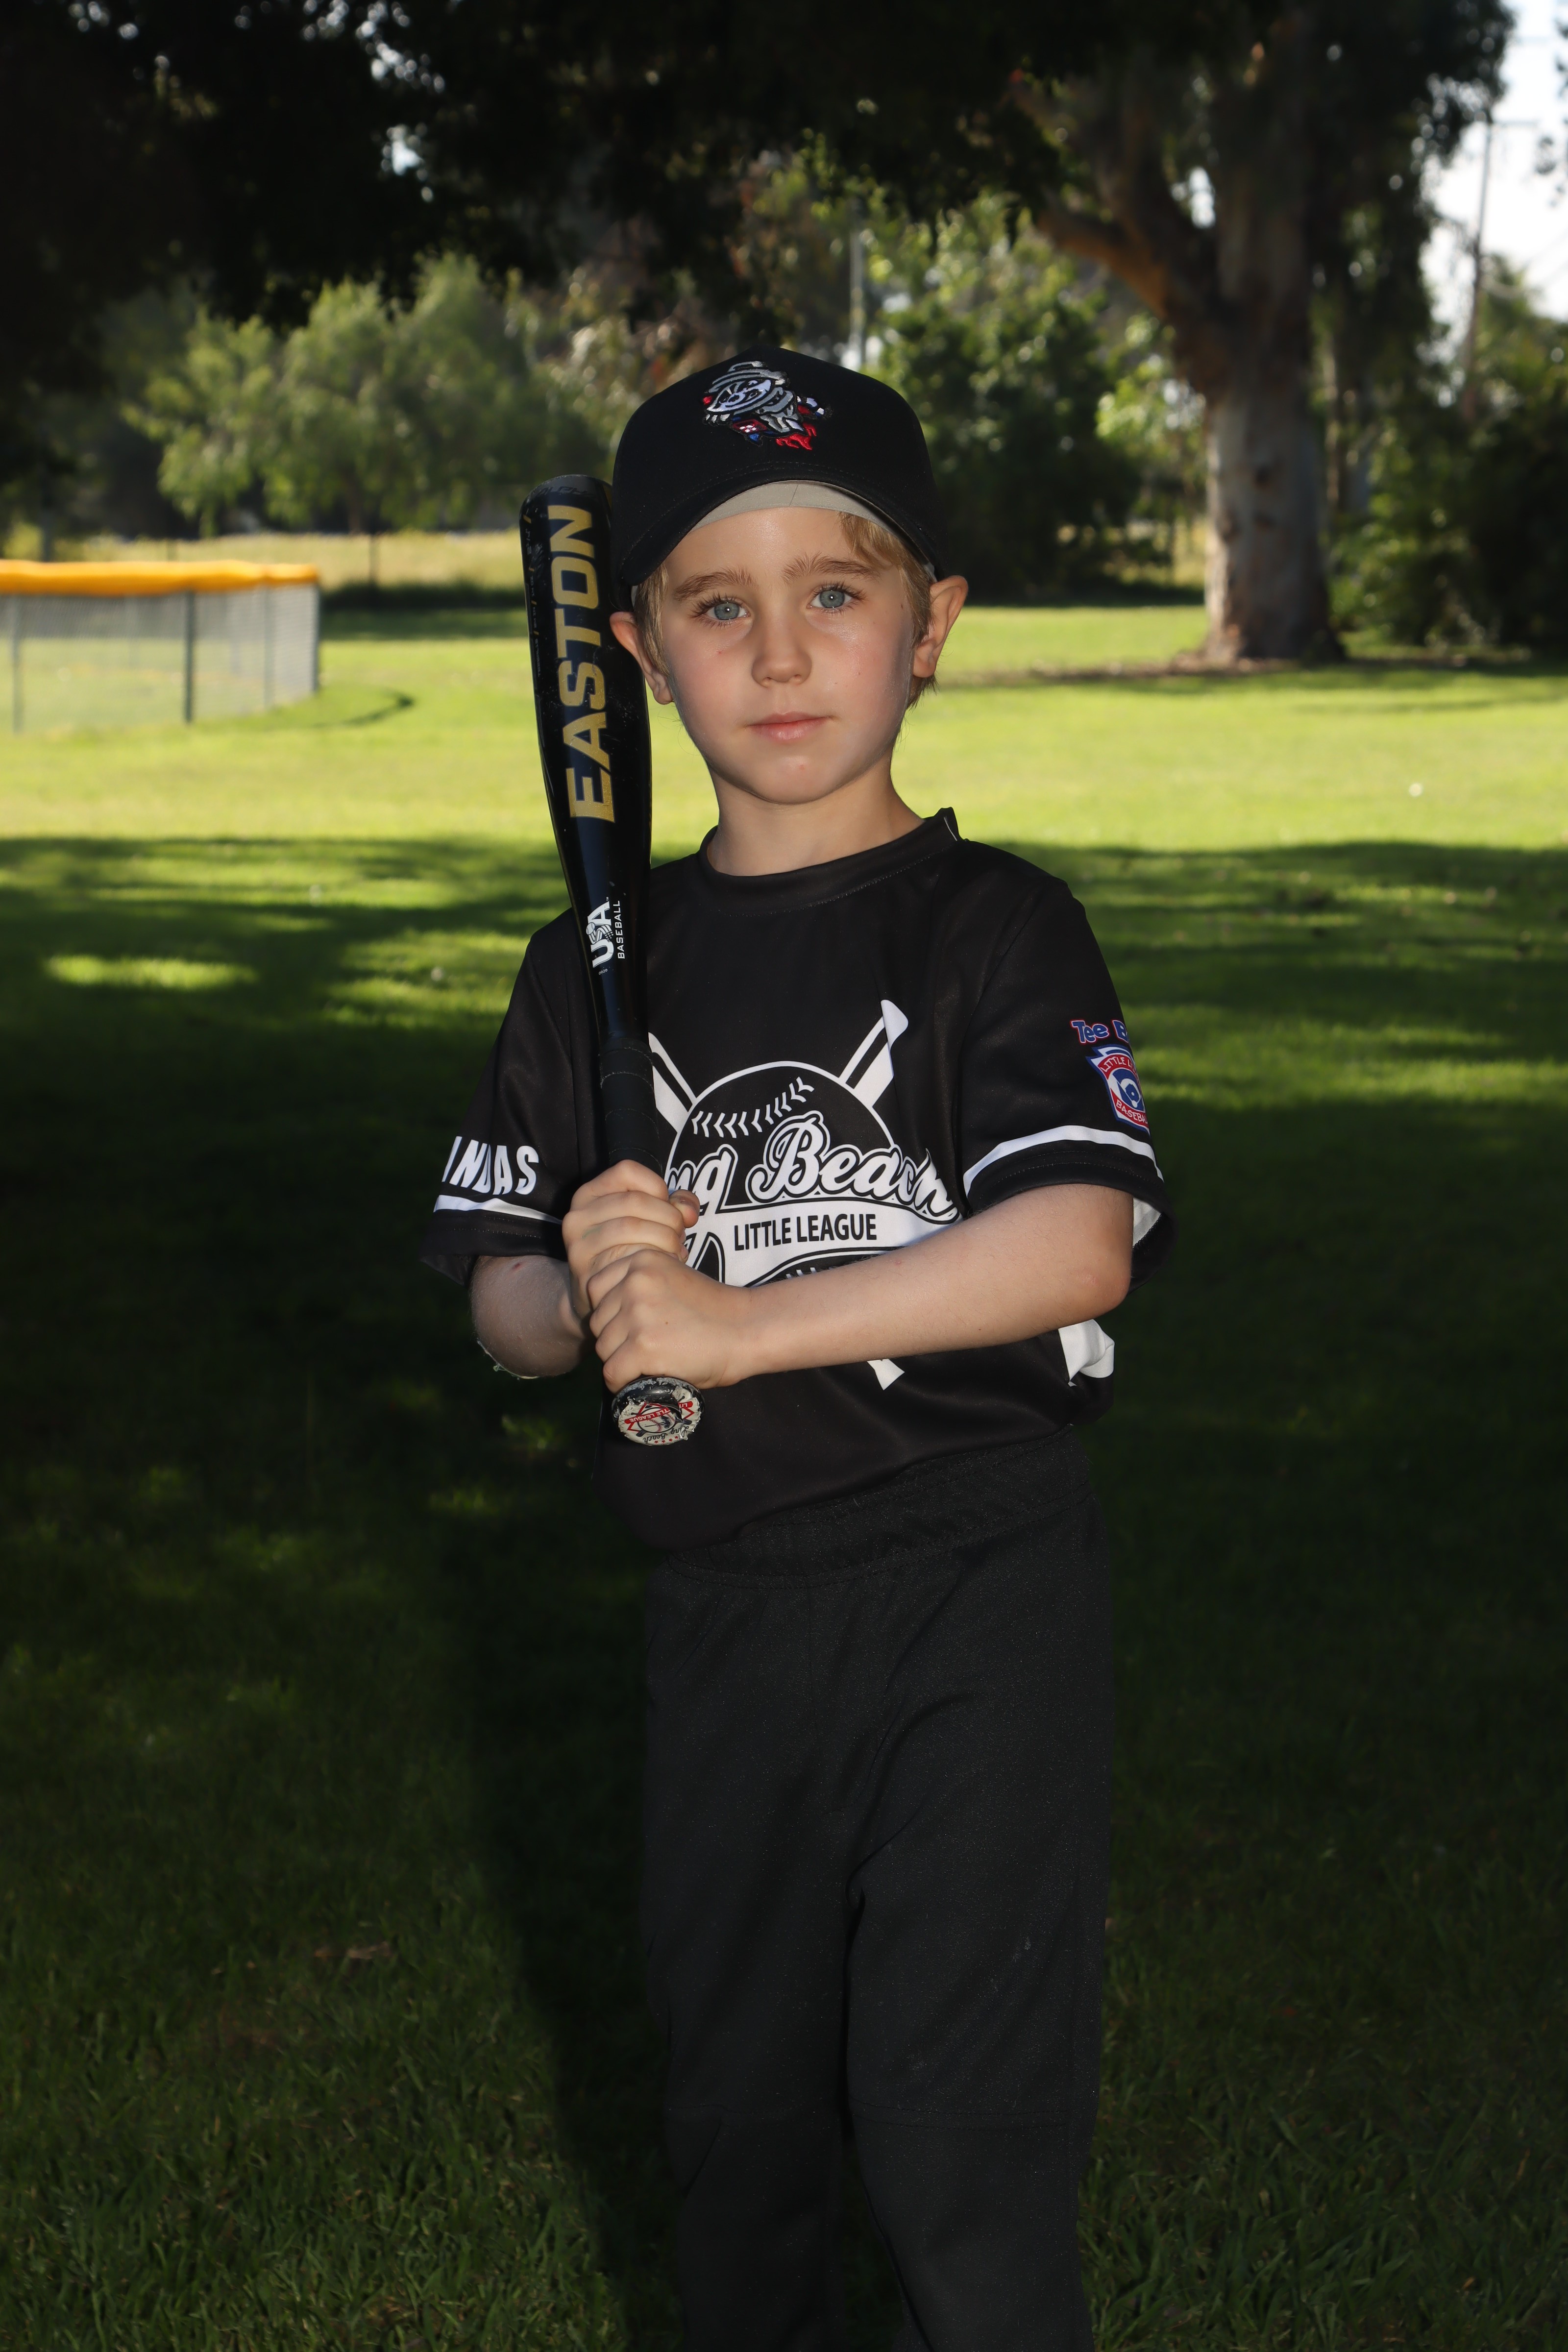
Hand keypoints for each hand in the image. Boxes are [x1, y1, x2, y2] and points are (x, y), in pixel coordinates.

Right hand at [561, 1160, 697, 1324]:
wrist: (601, 1296)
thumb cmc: (631, 1250)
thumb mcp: (649, 1220)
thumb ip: (674, 1206)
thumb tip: (688, 1212)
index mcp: (590, 1194)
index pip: (626, 1170)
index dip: (656, 1185)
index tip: (668, 1206)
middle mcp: (578, 1215)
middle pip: (634, 1200)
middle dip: (668, 1216)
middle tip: (680, 1235)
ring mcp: (578, 1243)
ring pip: (631, 1226)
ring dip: (664, 1238)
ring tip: (676, 1251)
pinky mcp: (586, 1271)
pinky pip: (624, 1256)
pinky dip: (652, 1259)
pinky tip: (664, 1267)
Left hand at [587, 1246, 755, 1394]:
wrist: (747, 1329)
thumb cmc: (714, 1310)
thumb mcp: (673, 1278)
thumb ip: (641, 1286)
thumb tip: (608, 1314)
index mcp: (641, 1261)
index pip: (596, 1287)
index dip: (610, 1310)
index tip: (631, 1324)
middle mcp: (635, 1283)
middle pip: (598, 1320)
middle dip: (615, 1337)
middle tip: (643, 1347)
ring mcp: (638, 1315)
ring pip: (603, 1347)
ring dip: (620, 1360)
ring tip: (649, 1362)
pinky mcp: (643, 1347)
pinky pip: (612, 1372)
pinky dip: (623, 1383)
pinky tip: (641, 1380)